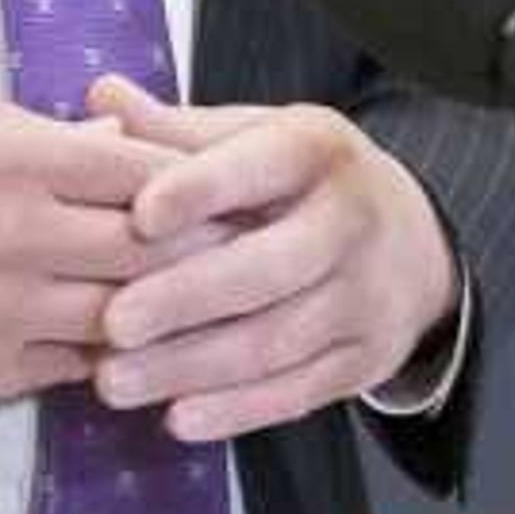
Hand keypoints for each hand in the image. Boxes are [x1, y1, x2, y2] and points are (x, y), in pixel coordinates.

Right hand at [0, 72, 172, 404]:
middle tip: (224, 241)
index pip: (145, 170)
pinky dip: (102, 353)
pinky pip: (75, 369)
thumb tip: (109, 140)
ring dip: (159, 308)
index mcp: (13, 160)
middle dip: (196, 244)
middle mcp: (24, 240)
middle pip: (154, 248)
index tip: (204, 178)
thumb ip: (27, 118)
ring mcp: (9, 314)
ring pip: (127, 318)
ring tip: (182, 296)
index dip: (187, 175)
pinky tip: (114, 339)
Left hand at [85, 77, 458, 444]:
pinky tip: (177, 418)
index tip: (139, 216)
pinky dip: (237, 411)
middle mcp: (352, 221)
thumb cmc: (300, 182)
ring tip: (114, 380)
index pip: (260, 166)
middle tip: (111, 323)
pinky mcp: (367, 360)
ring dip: (192, 366)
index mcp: (317, 150)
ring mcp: (367, 297)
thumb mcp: (252, 137)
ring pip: (276, 341)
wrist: (413, 239)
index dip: (201, 190)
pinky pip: (299, 393)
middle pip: (268, 268)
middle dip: (185, 298)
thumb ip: (175, 130)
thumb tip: (101, 95)